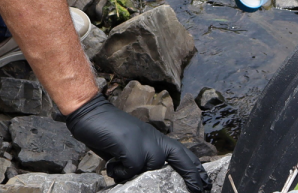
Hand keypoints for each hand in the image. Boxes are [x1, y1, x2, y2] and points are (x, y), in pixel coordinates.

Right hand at [66, 94, 209, 191]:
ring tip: (117, 162)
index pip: (182, 154)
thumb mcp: (132, 145)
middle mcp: (154, 140)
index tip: (205, 183)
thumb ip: (143, 158)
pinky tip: (111, 161)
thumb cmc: (109, 131)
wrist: (91, 113)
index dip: (196, 169)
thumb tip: (149, 174)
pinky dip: (117, 170)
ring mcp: (145, 144)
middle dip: (189, 177)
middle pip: (174, 162)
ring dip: (129, 173)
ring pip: (148, 170)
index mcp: (156, 139)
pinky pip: (130, 171)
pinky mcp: (133, 149)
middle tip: (201, 190)